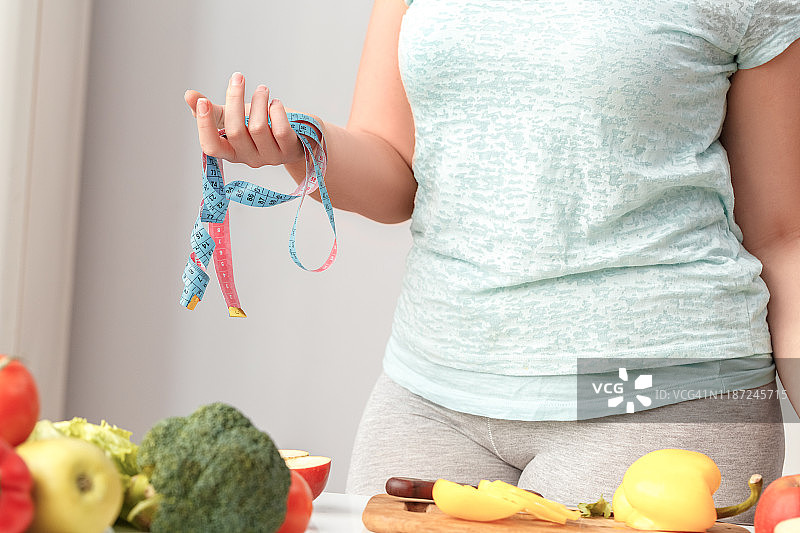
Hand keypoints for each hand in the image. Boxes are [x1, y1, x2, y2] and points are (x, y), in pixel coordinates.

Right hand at [184, 72, 305, 167]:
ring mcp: (271, 157)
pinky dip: (276, 111)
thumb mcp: (237, 116)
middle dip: (235, 99)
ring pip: (258, 128)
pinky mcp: (290, 150)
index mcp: (232, 151)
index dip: (204, 126)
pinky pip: (280, 131)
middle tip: (238, 77)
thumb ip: (214, 110)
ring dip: (259, 102)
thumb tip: (189, 96)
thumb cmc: (265, 124)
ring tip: (263, 89)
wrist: (299, 135)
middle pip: (235, 131)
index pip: (211, 147)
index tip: (203, 101)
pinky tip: (276, 103)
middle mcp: (250, 158)